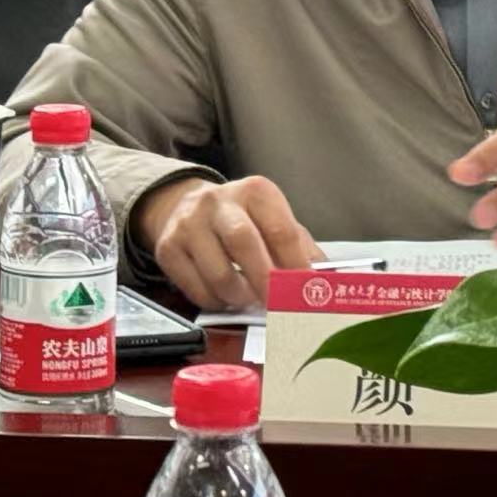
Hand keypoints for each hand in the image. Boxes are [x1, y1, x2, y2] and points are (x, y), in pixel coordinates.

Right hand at [133, 175, 322, 309]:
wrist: (184, 206)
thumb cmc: (241, 218)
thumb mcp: (273, 220)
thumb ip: (300, 248)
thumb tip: (328, 282)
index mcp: (255, 191)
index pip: (280, 229)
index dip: (296, 265)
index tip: (306, 290)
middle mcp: (219, 202)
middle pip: (244, 242)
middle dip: (266, 280)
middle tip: (278, 304)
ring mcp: (189, 224)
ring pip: (218, 272)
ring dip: (240, 296)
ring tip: (250, 298)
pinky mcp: (168, 248)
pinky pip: (196, 289)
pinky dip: (217, 302)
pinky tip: (226, 296)